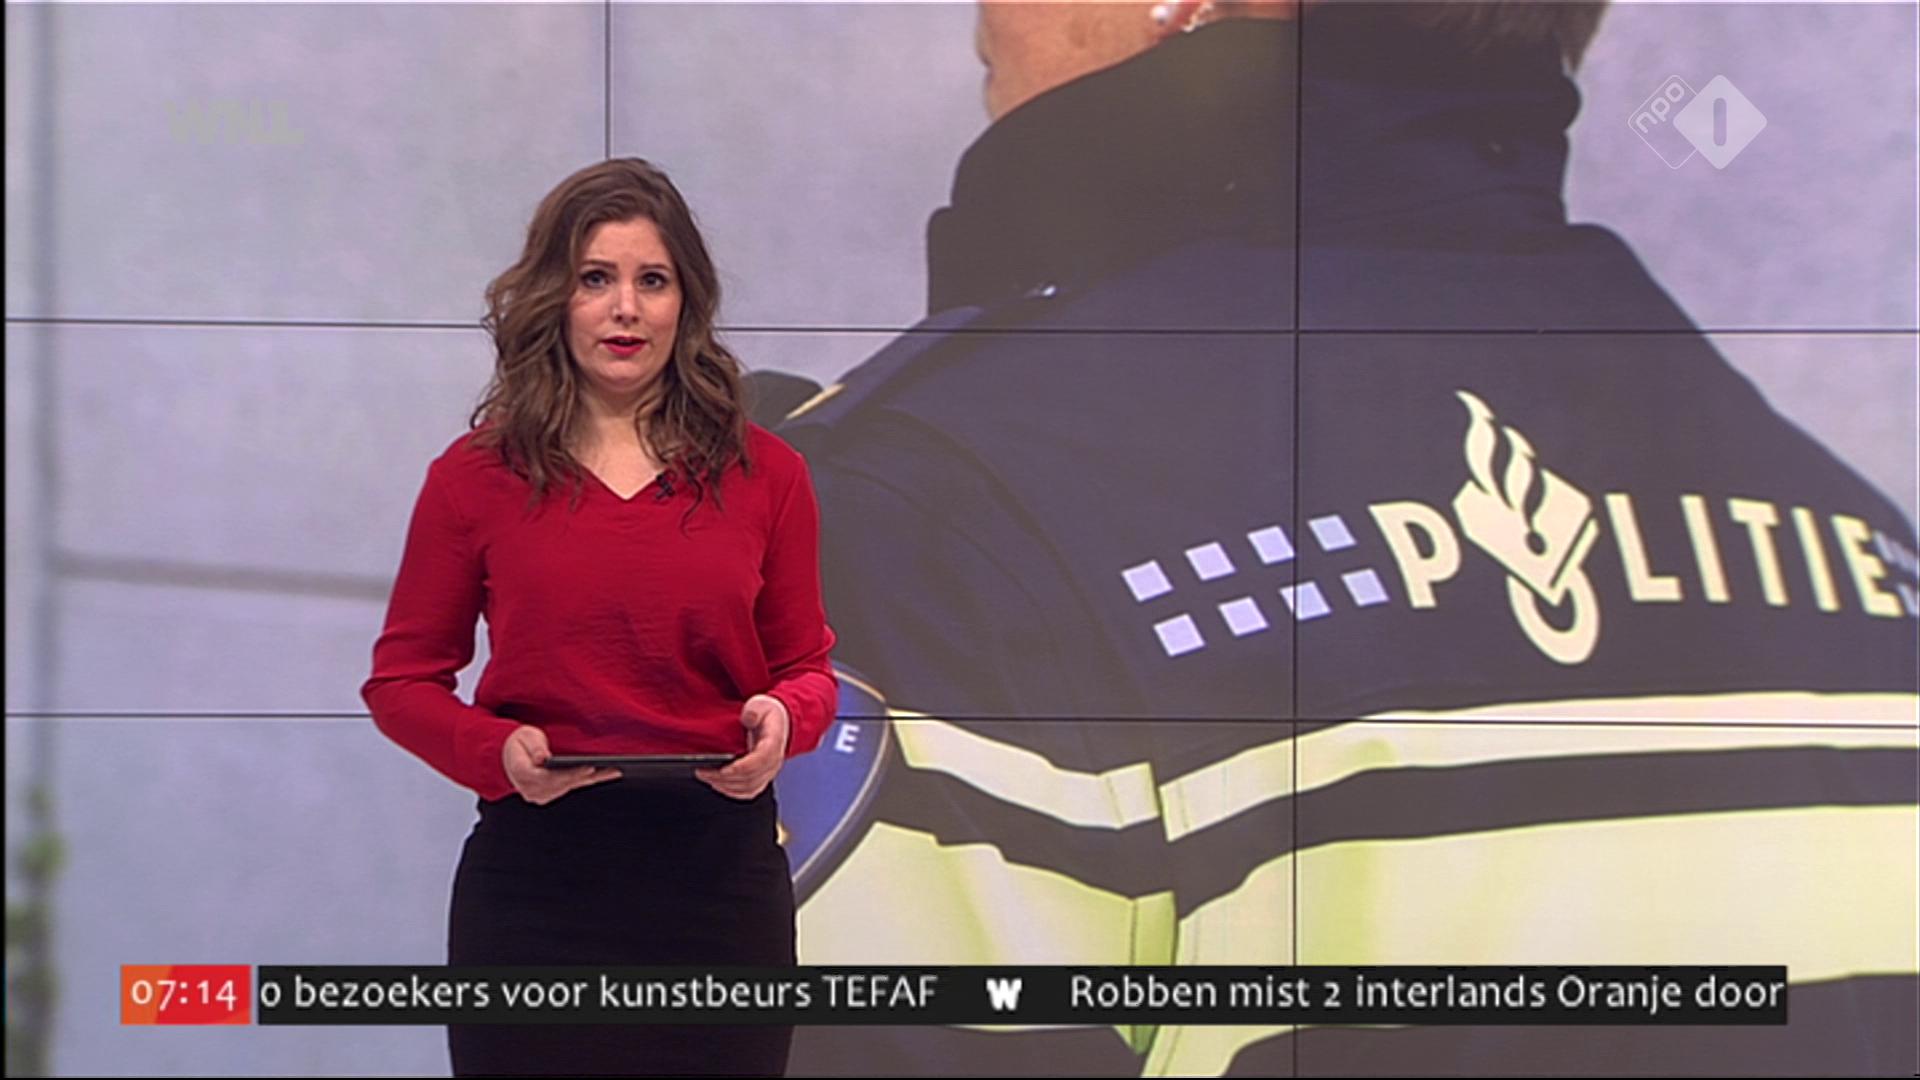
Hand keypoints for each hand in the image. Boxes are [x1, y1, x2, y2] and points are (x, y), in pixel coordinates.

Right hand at [502, 725, 620, 804]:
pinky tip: (604, 774)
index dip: (571, 773)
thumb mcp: (525, 736)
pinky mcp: (549, 794)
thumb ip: (535, 747)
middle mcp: (530, 789)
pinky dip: (587, 780)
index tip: (589, 767)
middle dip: (588, 776)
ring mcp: (539, 795)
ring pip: (570, 787)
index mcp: (522, 773)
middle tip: (611, 769)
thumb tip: (543, 758)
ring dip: (592, 779)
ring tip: (613, 771)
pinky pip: (571, 787)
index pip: (550, 777)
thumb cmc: (519, 743)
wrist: (509, 756)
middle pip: (565, 784)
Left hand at [696, 694, 789, 800]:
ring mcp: (769, 772)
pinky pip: (749, 792)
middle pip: (750, 778)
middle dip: (724, 778)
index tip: (723, 769)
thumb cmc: (767, 715)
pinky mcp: (762, 778)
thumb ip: (754, 711)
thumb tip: (748, 718)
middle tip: (703, 772)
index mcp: (773, 743)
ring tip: (706, 777)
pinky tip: (718, 785)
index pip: (760, 760)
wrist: (779, 722)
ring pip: (748, 788)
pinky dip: (732, 792)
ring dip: (725, 786)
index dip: (741, 767)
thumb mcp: (760, 705)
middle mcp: (773, 762)